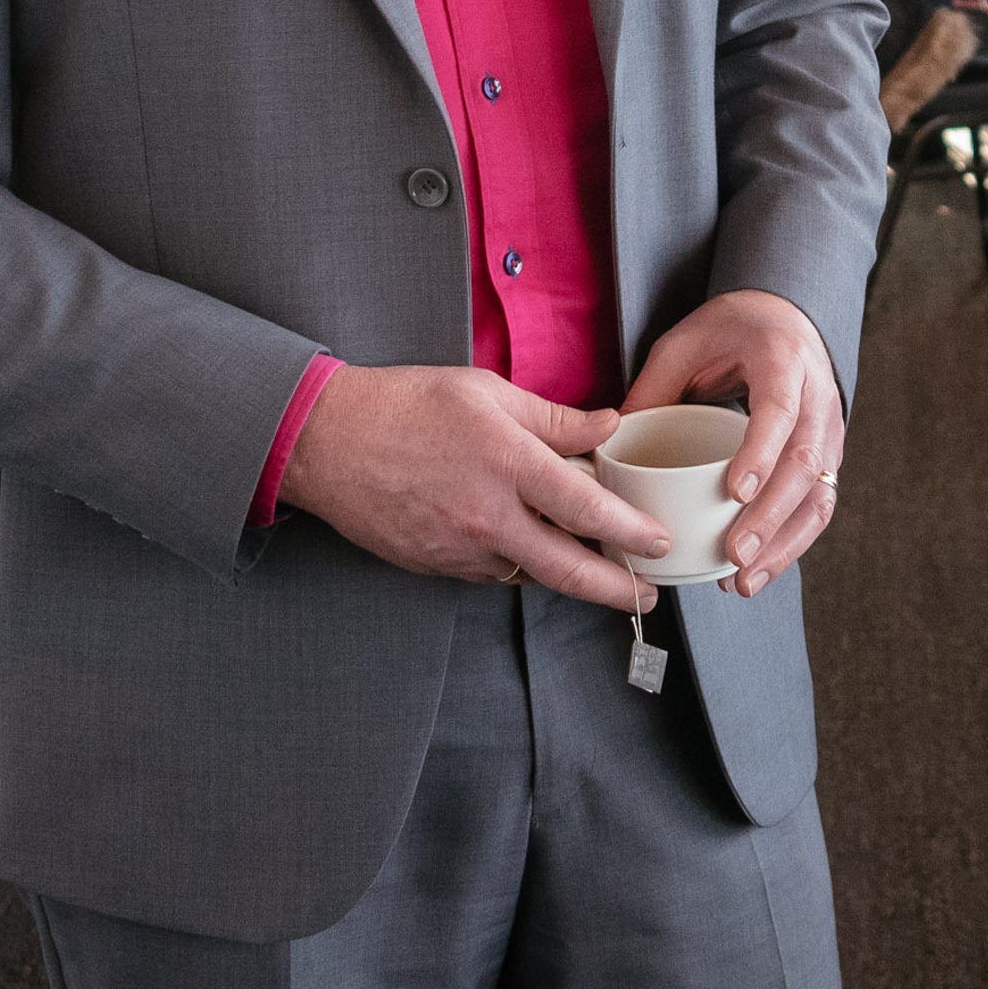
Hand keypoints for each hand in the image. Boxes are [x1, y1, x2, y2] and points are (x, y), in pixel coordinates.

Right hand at [277, 365, 671, 612]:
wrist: (329, 441)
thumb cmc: (408, 404)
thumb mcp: (486, 392)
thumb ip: (554, 416)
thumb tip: (608, 425)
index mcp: (507, 463)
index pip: (587, 509)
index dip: (631, 532)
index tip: (658, 541)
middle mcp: (488, 516)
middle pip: (568, 570)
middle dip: (616, 590)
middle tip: (647, 596)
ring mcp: (460, 550)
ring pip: (530, 576)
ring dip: (568, 577)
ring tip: (601, 571)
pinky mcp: (436, 568)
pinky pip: (492, 574)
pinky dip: (519, 565)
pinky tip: (530, 549)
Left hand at [624, 289, 844, 598]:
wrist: (784, 317)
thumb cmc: (730, 329)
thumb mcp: (683, 344)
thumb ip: (652, 389)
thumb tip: (609, 449)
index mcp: (782, 360)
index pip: (779, 411)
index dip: (760, 453)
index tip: (732, 492)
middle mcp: (817, 397)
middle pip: (804, 463)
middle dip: (770, 516)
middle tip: (734, 554)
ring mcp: (829, 430)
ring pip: (819, 494)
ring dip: (784, 543)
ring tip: (743, 580)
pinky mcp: (828, 458)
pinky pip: (818, 507)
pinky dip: (791, 545)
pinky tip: (757, 571)